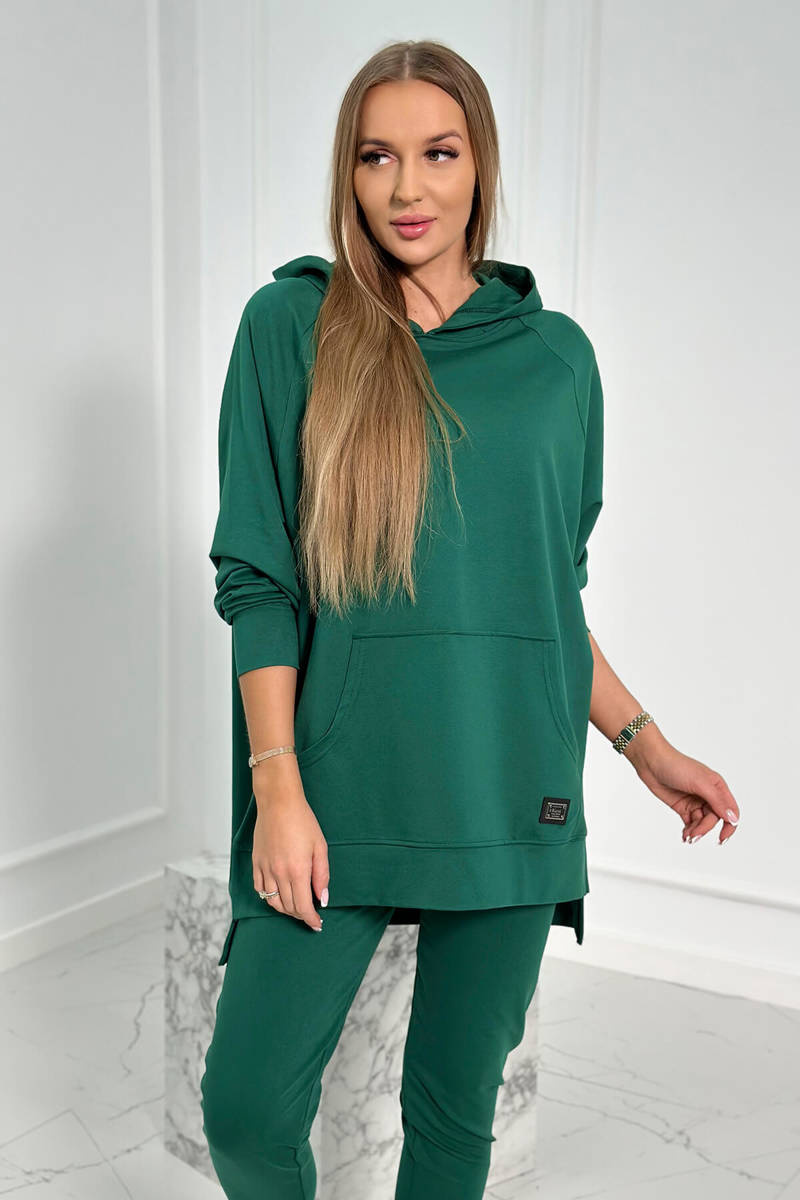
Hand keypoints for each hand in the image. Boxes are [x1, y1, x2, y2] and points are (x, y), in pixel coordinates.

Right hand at [251, 764, 329, 930]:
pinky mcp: (256, 862)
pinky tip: (278, 894)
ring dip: (285, 909)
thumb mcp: (320, 846)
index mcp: (297, 870)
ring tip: (296, 908)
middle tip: (310, 914)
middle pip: (288, 907)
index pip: (303, 906)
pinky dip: (269, 897)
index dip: (311, 919)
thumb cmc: (302, 821)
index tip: (317, 925)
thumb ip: (322, 875)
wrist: (278, 802)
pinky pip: (260, 888)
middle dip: (300, 915)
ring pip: (272, 901)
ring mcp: (265, 868)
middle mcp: (279, 873)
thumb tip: (323, 899)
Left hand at [625, 726, 739, 844]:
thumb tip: (733, 818)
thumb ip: (717, 801)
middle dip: (704, 828)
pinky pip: (690, 823)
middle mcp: (708, 795)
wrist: (651, 762)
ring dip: (696, 831)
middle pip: (714, 819)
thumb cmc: (676, 766)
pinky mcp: (683, 807)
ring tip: (687, 836)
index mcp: (717, 787)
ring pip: (702, 823)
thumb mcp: (699, 783)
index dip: (729, 826)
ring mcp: (695, 801)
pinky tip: (684, 835)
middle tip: (693, 835)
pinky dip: (689, 830)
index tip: (721, 839)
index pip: (730, 811)